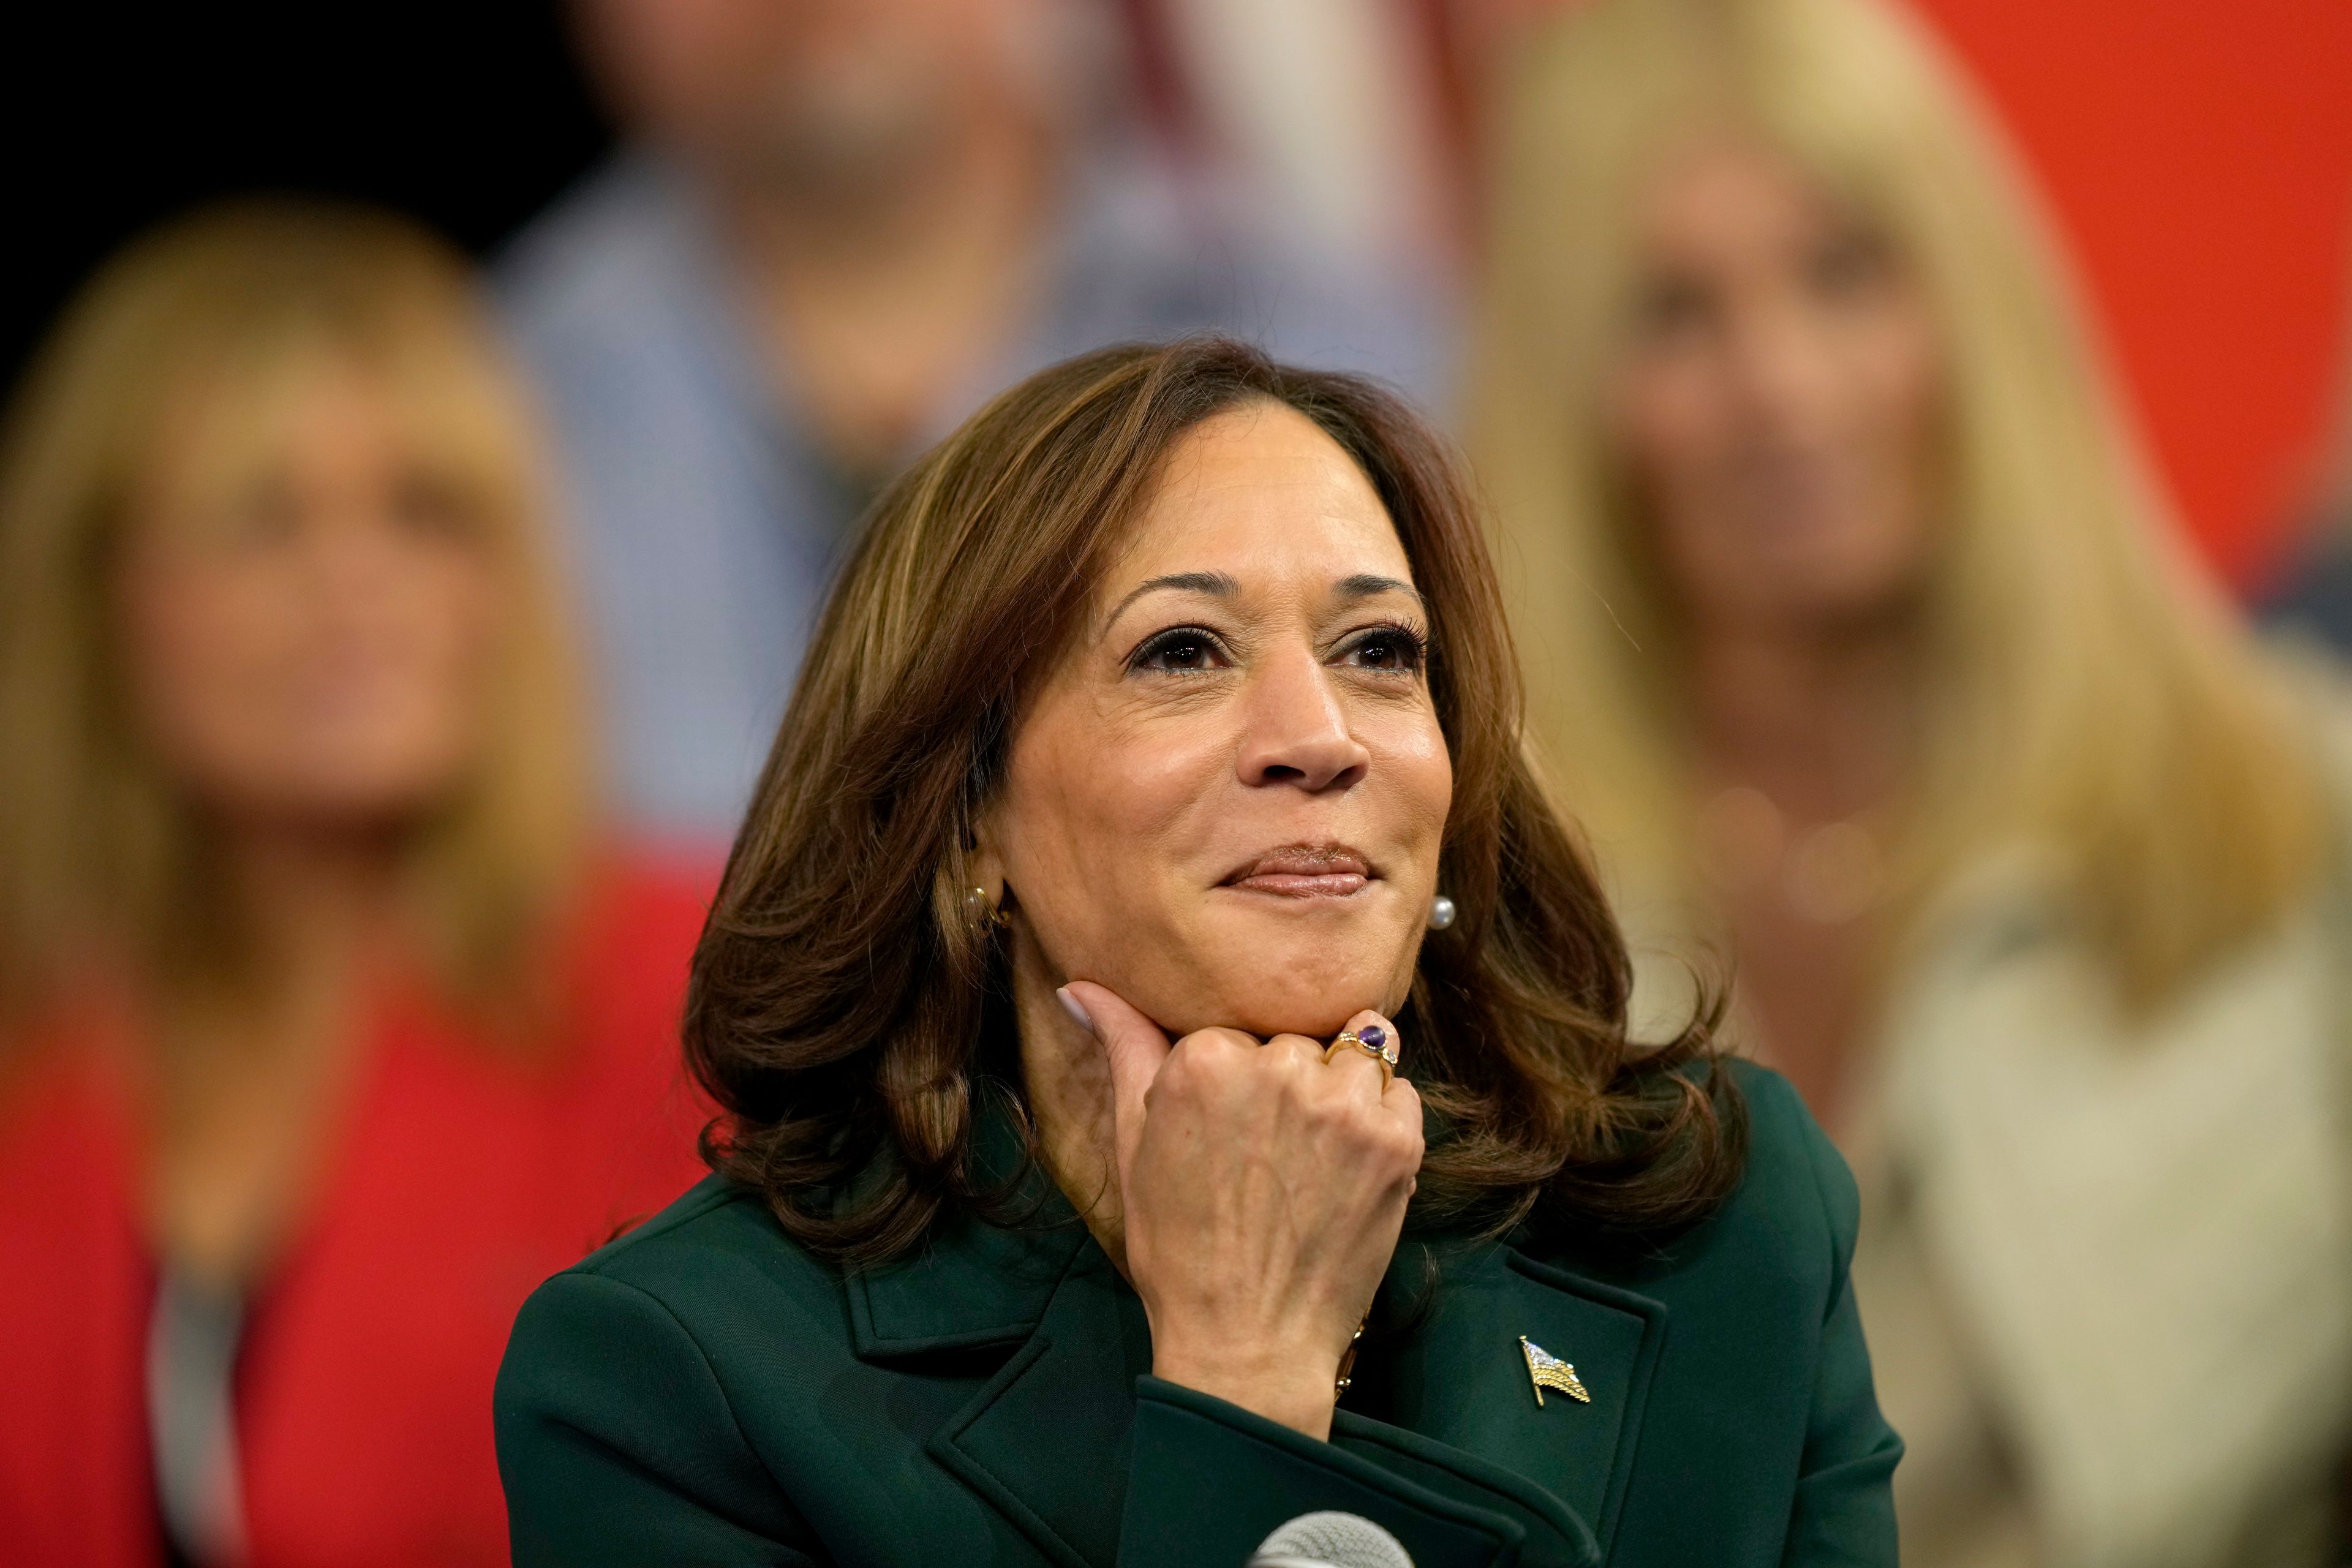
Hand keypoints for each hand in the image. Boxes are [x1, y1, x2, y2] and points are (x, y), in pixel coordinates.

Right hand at [1059, 981, 1422, 1440]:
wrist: (1247, 1342)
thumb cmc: (1179, 1248)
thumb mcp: (1133, 1145)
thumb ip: (1122, 1048)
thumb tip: (1080, 987)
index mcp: (1205, 1059)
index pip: (1234, 1028)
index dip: (1235, 1080)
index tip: (1226, 1132)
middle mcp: (1279, 1068)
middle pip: (1295, 1039)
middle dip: (1286, 1082)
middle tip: (1268, 1153)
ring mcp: (1344, 1104)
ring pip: (1354, 1054)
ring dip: (1340, 1091)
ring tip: (1313, 1154)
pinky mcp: (1397, 1140)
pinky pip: (1400, 1091)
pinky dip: (1381, 1119)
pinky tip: (1349, 1166)